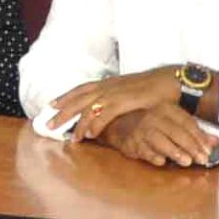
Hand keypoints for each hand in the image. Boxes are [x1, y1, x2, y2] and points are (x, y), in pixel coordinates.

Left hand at [47, 68, 180, 138]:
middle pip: (79, 98)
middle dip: (63, 111)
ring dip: (78, 123)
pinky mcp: (126, 101)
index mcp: (108, 82)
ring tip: (71, 137)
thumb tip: (105, 105)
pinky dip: (96, 124)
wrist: (170, 81)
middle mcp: (108, 86)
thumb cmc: (151, 88)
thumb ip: (115, 97)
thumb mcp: (129, 90)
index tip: (51, 105)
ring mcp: (116, 92)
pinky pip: (106, 114)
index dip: (65, 96)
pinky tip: (90, 134)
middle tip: (49, 123)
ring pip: (90, 107)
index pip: (81, 88)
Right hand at [97, 106, 218, 167]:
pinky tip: (162, 162)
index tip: (208, 150)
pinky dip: (153, 156)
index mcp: (167, 109)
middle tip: (201, 159)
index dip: (199, 137)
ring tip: (186, 161)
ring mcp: (142, 129)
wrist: (120, 124)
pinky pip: (144, 149)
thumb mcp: (173, 123)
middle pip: (176, 132)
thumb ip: (194, 132)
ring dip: (174, 152)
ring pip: (160, 140)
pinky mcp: (131, 142)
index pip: (187, 122)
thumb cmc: (151, 124)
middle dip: (190, 146)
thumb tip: (214, 141)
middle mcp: (154, 116)